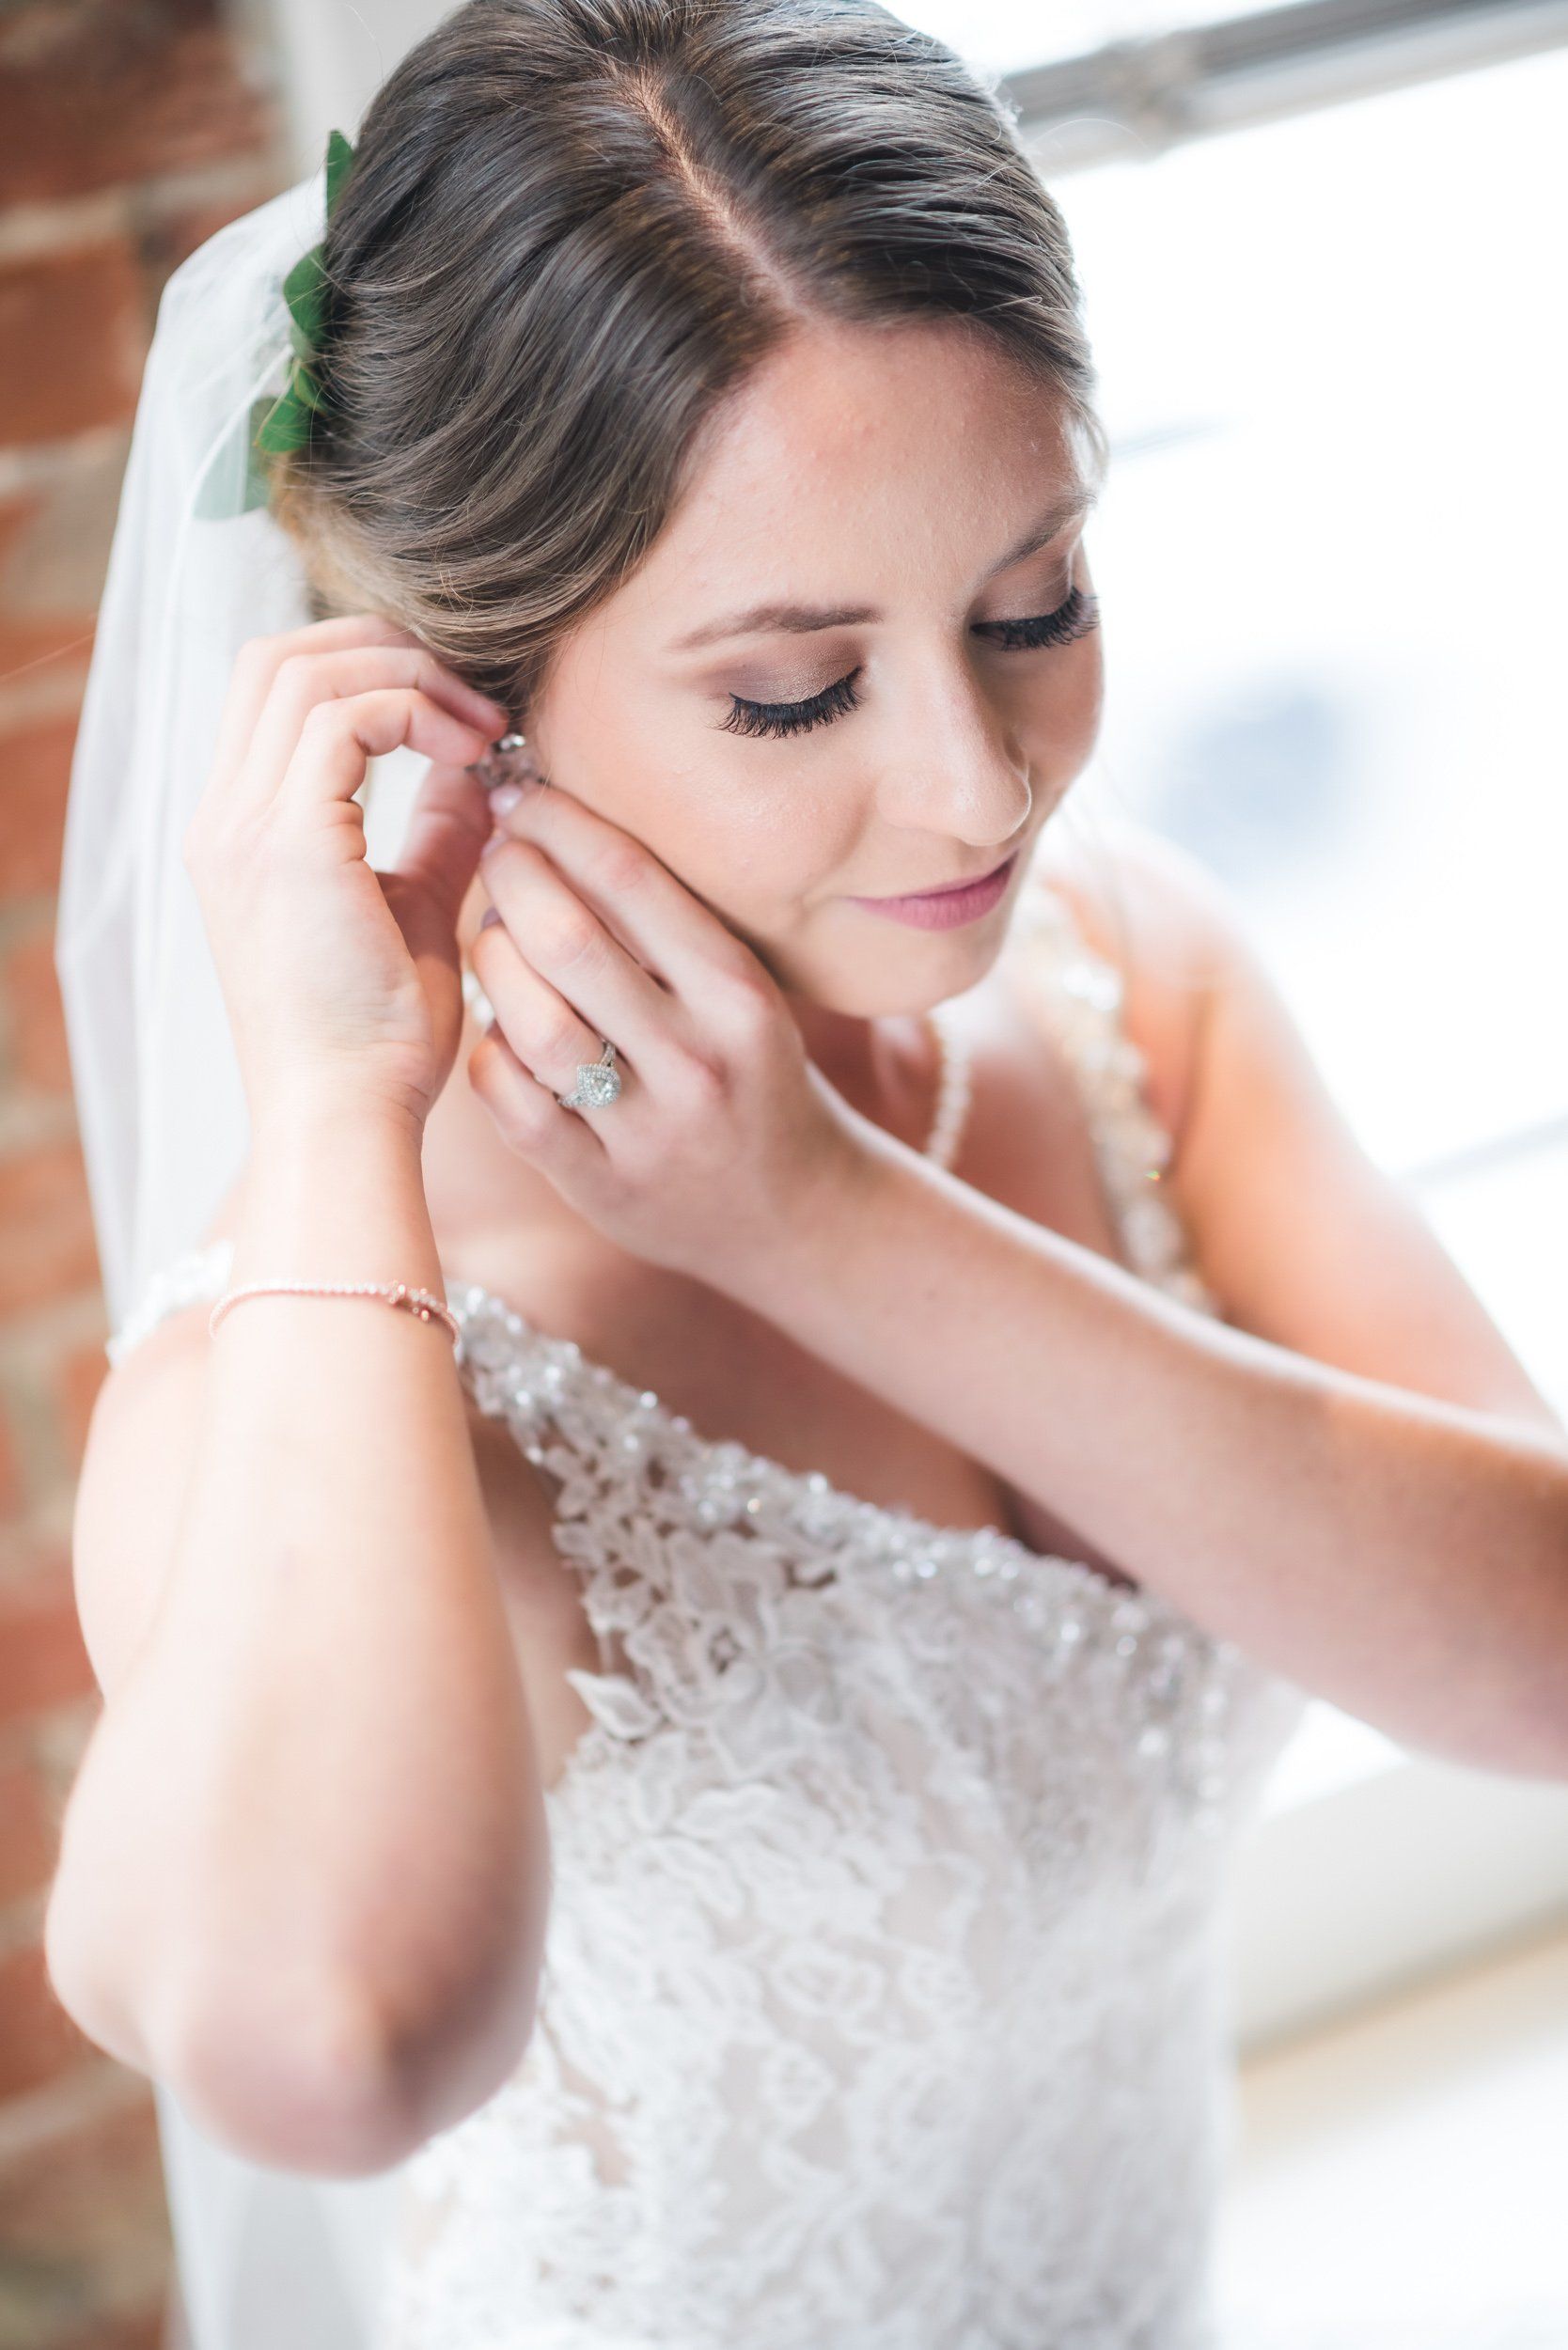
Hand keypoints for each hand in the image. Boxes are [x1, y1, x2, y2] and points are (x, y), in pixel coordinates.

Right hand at [184, 613, 510, 1133]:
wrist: (347, 1118)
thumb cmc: (380, 1044)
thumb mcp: (418, 909)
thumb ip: (438, 832)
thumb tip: (481, 769)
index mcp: (242, 833)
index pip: (280, 690)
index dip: (375, 671)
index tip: (465, 719)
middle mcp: (224, 819)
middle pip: (281, 657)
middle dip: (387, 650)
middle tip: (476, 701)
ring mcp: (244, 827)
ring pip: (308, 670)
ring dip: (411, 679)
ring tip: (483, 730)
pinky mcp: (286, 844)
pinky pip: (345, 717)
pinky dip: (416, 715)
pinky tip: (472, 759)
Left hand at [467, 777, 872, 1282]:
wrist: (796, 1214)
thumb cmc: (752, 1074)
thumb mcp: (742, 994)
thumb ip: (668, 926)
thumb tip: (560, 825)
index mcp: (739, 995)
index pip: (631, 878)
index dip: (559, 822)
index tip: (523, 797)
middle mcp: (698, 1060)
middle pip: (567, 939)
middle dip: (513, 876)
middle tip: (497, 854)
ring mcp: (647, 1130)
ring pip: (530, 1020)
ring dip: (491, 962)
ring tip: (493, 937)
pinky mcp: (600, 1186)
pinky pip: (512, 1101)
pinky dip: (490, 1049)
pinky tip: (501, 1026)